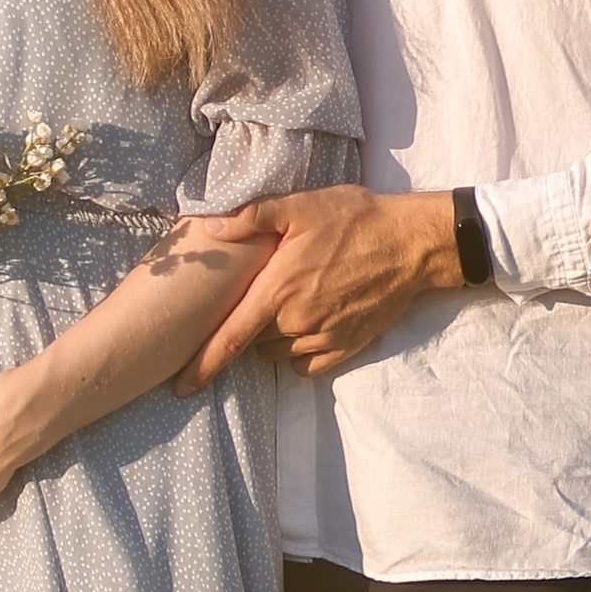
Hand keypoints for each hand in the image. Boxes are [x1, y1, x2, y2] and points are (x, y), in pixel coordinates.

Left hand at [177, 187, 462, 387]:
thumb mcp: (300, 206)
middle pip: (253, 341)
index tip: (180, 385)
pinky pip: (308, 364)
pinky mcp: (347, 346)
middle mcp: (297, 320)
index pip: (230, 337)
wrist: (411, 242)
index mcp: (278, 289)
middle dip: (250, 325)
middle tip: (264, 296)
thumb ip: (250, 218)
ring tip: (289, 303)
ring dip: (274, 338)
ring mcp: (323, 337)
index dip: (202, 364)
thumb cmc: (354, 219)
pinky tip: (307, 325)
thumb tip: (208, 227)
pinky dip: (299, 353)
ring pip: (279, 353)